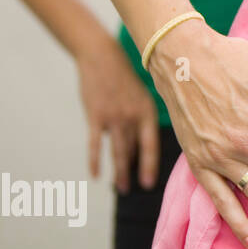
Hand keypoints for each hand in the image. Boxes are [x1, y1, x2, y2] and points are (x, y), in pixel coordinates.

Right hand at [75, 34, 160, 191]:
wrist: (102, 58)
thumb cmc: (124, 79)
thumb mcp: (143, 96)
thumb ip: (142, 120)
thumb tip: (141, 145)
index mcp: (147, 112)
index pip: (152, 144)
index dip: (151, 164)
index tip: (150, 183)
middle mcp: (132, 116)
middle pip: (133, 150)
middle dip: (134, 172)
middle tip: (134, 190)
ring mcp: (113, 117)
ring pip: (118, 150)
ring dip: (119, 171)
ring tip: (121, 187)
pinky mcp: (95, 116)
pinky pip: (95, 144)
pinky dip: (95, 160)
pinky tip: (96, 175)